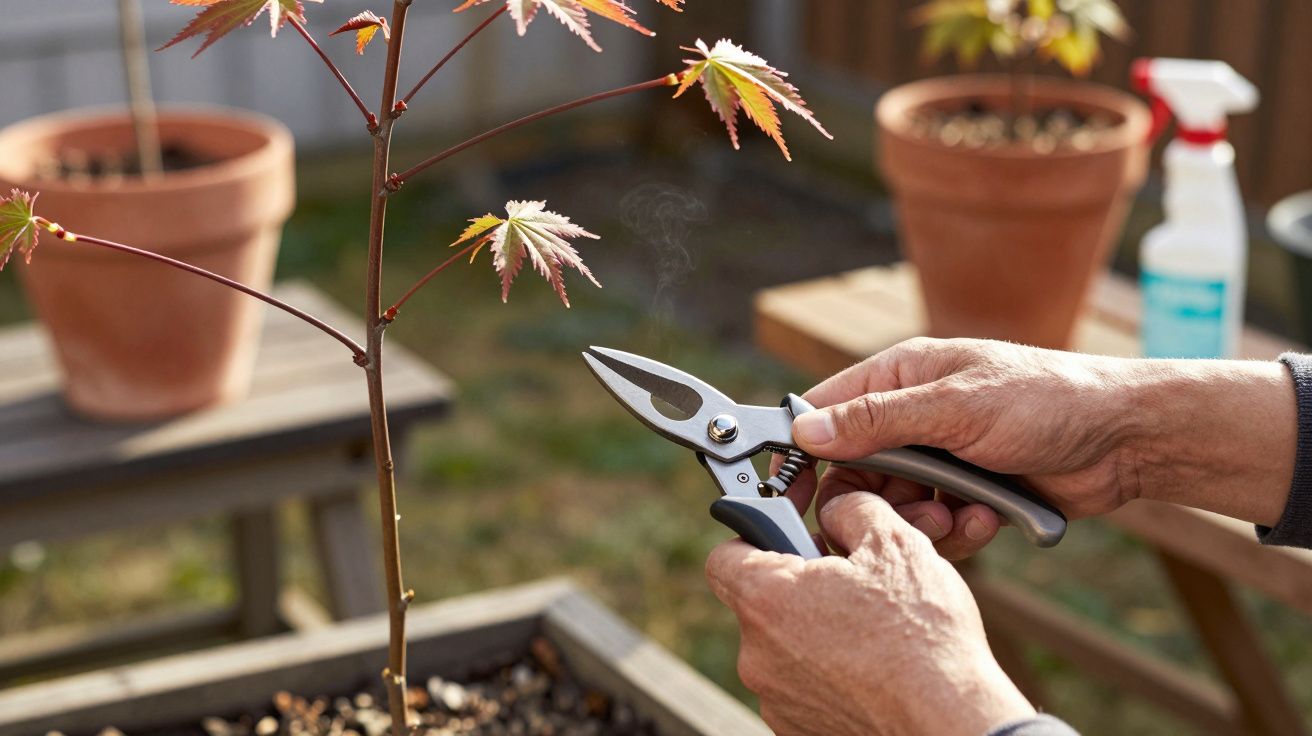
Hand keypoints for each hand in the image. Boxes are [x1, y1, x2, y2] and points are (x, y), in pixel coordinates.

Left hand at [706, 491, 1034, 735]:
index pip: (724, 556)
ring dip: (816, 631)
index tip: (788, 536)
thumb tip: (839, 509)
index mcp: (767, 598)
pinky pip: (802, 685)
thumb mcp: (894, 543)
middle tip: (847, 582)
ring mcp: (775, 697)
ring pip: (784, 646)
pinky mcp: (797, 727)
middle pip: (760, 602)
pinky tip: (871, 666)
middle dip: (799, 587)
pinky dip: (829, 672)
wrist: (951, 721)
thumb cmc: (923, 637)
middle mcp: (758, 653)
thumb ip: (852, 510)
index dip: (754, 539)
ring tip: (869, 630)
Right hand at [781, 338, 1294, 558]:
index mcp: (899, 377)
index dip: (801, 452)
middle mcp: (911, 416)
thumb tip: (802, 430)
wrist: (1125, 439)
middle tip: (901, 517)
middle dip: (874, 502)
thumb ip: (876, 420)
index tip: (786, 493)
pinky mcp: (966, 495)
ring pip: (893, 507)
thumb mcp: (954, 407)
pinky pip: (933, 527)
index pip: (824, 413)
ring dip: (919, 523)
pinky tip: (985, 522)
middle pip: (854, 471)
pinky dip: (954, 533)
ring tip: (956, 519)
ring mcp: (939, 458)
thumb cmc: (1046, 399)